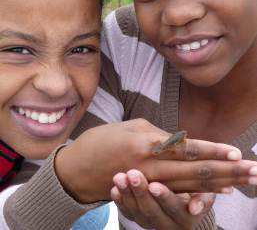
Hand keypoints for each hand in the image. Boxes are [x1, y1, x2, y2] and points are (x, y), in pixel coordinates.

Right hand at [54, 119, 256, 202]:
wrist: (78, 169)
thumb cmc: (103, 140)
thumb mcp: (131, 127)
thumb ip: (159, 135)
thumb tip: (181, 141)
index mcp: (148, 142)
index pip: (188, 148)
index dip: (213, 151)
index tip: (236, 153)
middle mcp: (153, 164)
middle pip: (196, 170)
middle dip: (227, 170)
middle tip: (253, 171)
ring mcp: (151, 180)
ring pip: (191, 184)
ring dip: (219, 184)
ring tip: (241, 183)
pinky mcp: (147, 191)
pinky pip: (177, 192)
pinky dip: (198, 193)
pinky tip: (214, 194)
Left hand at [111, 169, 217, 229]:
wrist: (184, 203)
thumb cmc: (195, 189)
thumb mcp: (205, 192)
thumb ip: (203, 196)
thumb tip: (195, 207)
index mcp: (186, 218)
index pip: (173, 208)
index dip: (164, 197)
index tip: (155, 185)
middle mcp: (167, 225)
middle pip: (151, 211)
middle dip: (141, 192)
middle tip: (133, 174)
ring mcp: (150, 223)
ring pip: (136, 212)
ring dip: (127, 194)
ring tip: (119, 176)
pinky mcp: (138, 219)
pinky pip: (127, 213)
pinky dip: (120, 201)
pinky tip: (114, 188)